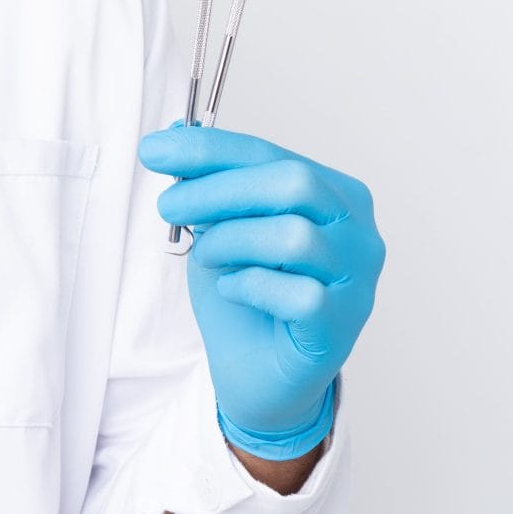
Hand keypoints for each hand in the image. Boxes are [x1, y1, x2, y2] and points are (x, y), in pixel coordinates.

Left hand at [136, 122, 385, 456]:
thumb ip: (207, 185)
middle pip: (293, 183)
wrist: (257, 376)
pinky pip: (297, 293)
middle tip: (169, 207)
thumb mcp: (219, 230)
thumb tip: (171, 137)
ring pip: (294, 236)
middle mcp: (358, 232)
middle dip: (218, 189)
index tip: (154, 151)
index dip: (209, 150)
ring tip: (207, 257)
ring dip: (232, 241)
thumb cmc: (245, 296)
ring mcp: (357, 280)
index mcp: (335, 195)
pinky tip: (233, 290)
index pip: (271, 154)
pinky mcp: (342, 324)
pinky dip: (250, 286)